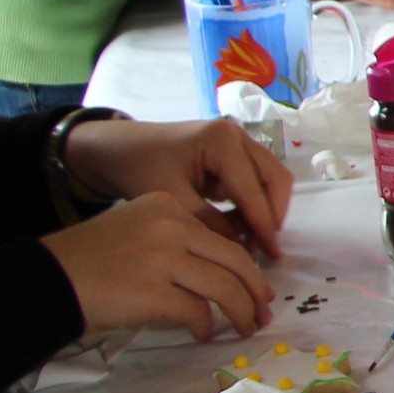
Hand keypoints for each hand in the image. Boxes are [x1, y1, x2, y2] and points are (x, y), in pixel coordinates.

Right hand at [43, 192, 276, 343]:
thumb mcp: (135, 232)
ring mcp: (163, 256)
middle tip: (262, 312)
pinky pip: (198, 311)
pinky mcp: (155, 290)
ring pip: (224, 287)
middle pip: (233, 259)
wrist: (45, 279)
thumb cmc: (87, 262)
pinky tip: (202, 335)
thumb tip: (219, 275)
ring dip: (241, 312)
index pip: (220, 237)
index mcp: (166, 205)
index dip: (245, 266)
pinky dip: (205, 326)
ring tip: (245, 329)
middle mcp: (169, 224)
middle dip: (255, 291)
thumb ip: (175, 244)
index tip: (256, 287)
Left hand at [61, 117, 292, 258]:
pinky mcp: (234, 155)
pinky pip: (256, 182)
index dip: (263, 225)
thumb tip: (241, 251)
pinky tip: (240, 229)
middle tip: (265, 250)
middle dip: (272, 216)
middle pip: (275, 179)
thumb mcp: (173, 200)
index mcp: (222, 141)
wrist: (118, 149)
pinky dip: (252, 206)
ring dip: (265, 212)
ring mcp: (238, 143)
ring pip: (270, 180)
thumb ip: (210, 225)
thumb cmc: (139, 168)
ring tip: (251, 243)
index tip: (272, 256)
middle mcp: (238, 136)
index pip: (253, 189)